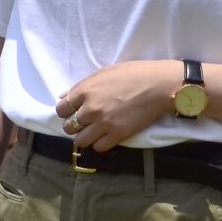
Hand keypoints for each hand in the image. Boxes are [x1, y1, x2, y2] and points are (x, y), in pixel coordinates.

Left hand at [56, 61, 177, 150]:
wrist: (160, 85)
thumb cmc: (134, 73)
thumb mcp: (104, 72)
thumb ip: (82, 86)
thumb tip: (64, 97)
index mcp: (86, 90)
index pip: (61, 109)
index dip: (65, 111)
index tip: (72, 112)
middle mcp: (91, 109)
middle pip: (68, 126)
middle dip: (73, 125)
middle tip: (84, 122)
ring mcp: (104, 123)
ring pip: (80, 140)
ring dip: (85, 136)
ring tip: (94, 131)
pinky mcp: (118, 135)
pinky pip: (98, 147)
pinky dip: (99, 143)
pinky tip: (106, 136)